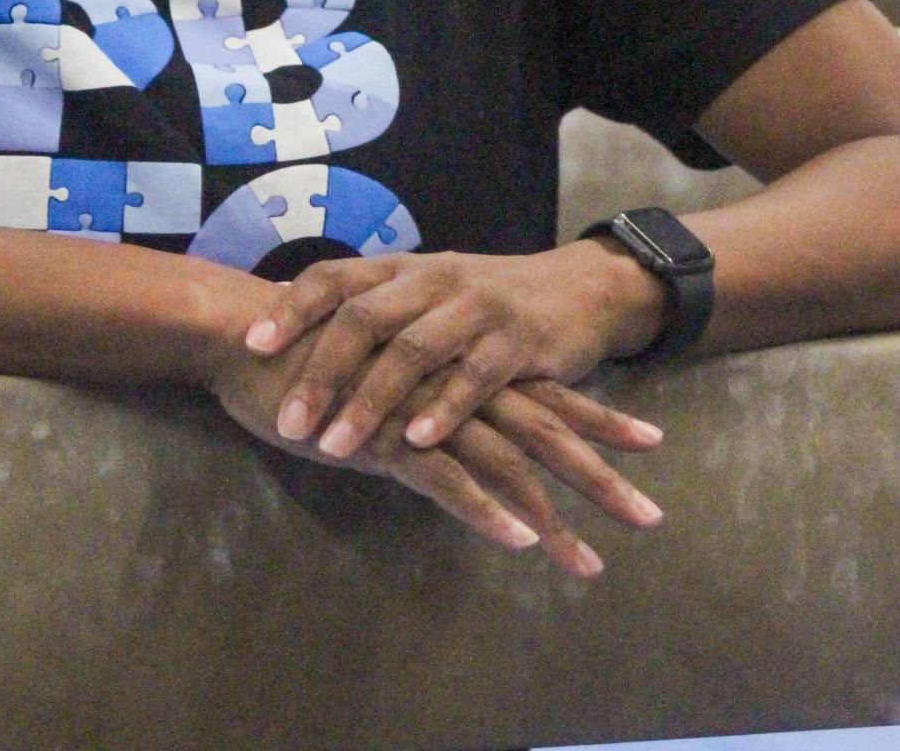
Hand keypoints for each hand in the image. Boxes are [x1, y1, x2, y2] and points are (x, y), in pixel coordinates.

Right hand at [205, 328, 663, 573]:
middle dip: (599, 476)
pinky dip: (485, 512)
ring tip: (591, 563)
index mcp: (458, 367)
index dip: (597, 418)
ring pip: (506, 465)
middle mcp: (453, 386)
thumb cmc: (312, 351)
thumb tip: (450, 420)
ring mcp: (421, 411)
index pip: (543, 393)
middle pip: (543, 431)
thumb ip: (423, 391)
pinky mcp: (383, 438)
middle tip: (651, 515)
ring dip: (552, 517)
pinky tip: (519, 541)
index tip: (651, 443)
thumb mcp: (384, 370)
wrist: (248, 334)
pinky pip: (445, 480)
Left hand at [241, 242, 665, 460]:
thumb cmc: (486, 303)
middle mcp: (434, 280)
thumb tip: (291, 324)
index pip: (335, 277)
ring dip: (371, 401)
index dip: (292, 307)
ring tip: (336, 446)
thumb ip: (371, 311)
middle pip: (365, 317)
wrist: (579, 291)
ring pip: (413, 350)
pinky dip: (444, 410)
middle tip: (289, 423)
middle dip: (322, 370)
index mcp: (404, 269)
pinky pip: (475, 378)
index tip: (252, 345)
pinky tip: (418, 442)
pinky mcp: (518, 342)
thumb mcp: (426, 296)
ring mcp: (477, 308)